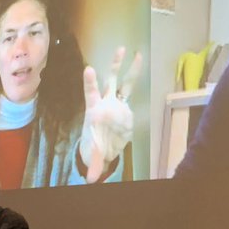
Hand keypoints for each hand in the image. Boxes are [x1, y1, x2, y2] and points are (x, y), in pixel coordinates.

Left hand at [79, 47, 142, 182]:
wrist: (102, 145)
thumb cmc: (95, 146)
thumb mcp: (94, 156)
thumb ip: (94, 165)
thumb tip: (91, 180)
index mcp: (94, 110)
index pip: (91, 93)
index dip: (90, 82)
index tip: (89, 69)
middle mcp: (105, 102)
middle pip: (110, 81)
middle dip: (114, 66)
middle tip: (119, 49)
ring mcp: (116, 102)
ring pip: (122, 82)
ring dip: (128, 68)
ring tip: (134, 52)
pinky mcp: (125, 106)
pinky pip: (130, 89)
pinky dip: (136, 77)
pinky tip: (139, 60)